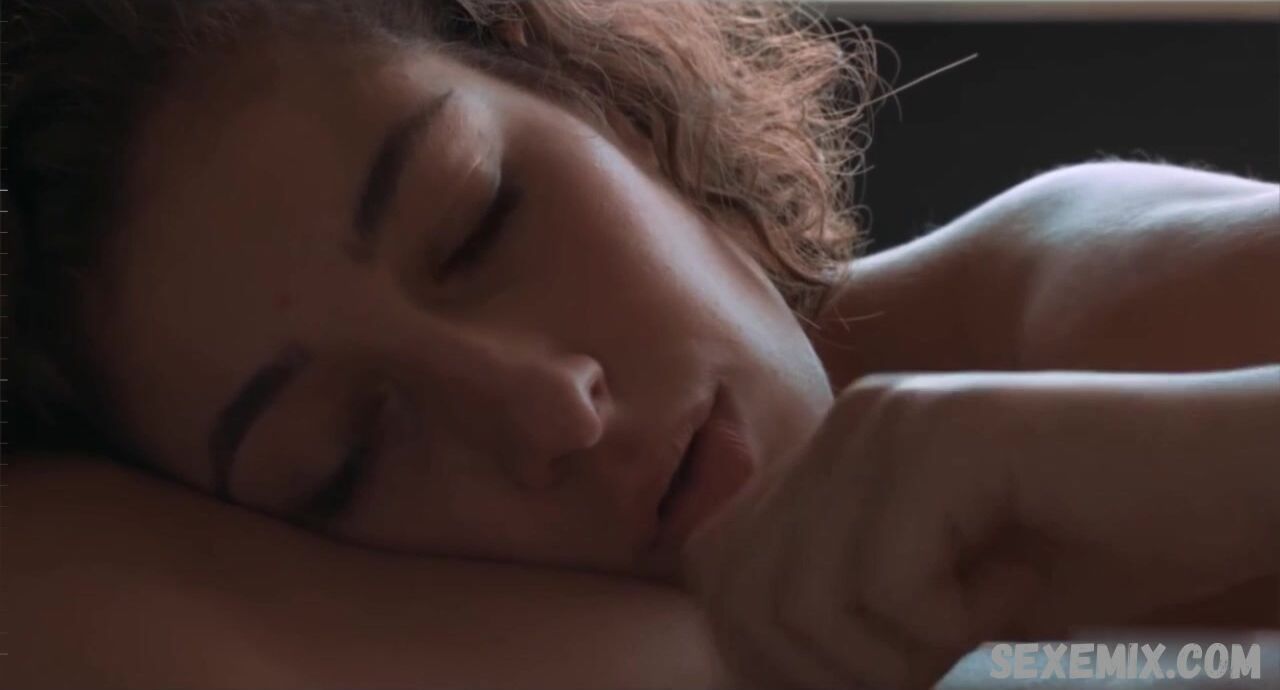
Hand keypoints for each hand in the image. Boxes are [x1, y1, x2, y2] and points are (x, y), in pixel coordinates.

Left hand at [682, 369, 1279, 688]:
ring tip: (983, 623)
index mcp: (835, 453)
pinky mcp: (947, 436)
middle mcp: (848, 423)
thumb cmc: (1093, 550)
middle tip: (936, 658)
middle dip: (833, 667)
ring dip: (898, 652)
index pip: (718, 568)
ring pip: (810, 597)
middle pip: (748, 593)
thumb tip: (749, 665)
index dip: (772, 652)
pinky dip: (954, 625)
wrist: (1227, 480)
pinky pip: (890, 582)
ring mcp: (892, 420)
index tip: (878, 671)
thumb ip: (844, 608)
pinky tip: (1019, 586)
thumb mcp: (940, 598)